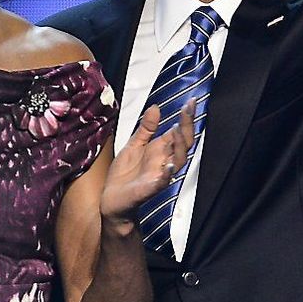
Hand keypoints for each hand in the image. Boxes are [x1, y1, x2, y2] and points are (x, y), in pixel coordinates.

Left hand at [100, 101, 196, 232]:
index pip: (179, 132)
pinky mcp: (149, 189)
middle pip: (184, 145)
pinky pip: (161, 183)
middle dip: (187, 128)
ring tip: (178, 132)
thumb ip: (146, 128)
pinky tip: (167, 167)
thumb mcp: (134, 145)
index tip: (190, 102)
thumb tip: (155, 107)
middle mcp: (164, 161)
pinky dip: (165, 175)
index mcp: (161, 150)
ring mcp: (159, 175)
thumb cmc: (125, 174)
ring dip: (179, 147)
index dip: (186, 118)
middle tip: (187, 111)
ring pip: (177, 162)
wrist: (111, 199)